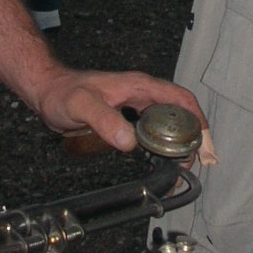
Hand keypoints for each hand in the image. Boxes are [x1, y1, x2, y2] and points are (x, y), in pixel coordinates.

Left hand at [32, 68, 207, 154]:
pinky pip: (152, 129)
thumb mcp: (82, 106)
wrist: (47, 90)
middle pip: (179, 113)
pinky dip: (162, 144)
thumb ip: (105, 121)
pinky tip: (160, 159)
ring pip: (167, 122)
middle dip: (193, 137)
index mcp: (139, 86)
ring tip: (182, 166)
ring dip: (179, 142)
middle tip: (193, 163)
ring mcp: (135, 105)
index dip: (198, 120)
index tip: (204, 143)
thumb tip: (129, 141)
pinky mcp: (127, 117)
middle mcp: (142, 94)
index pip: (180, 99)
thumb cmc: (62, 93)